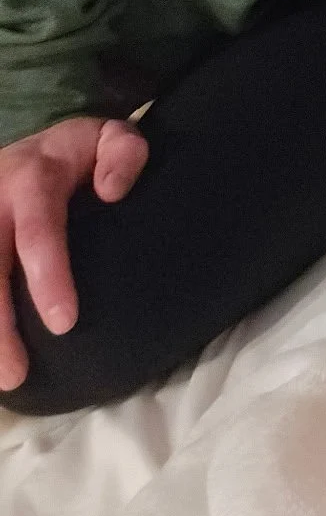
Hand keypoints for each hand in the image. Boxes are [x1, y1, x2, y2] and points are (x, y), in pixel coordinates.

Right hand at [0, 114, 147, 389]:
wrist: (31, 149)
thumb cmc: (78, 155)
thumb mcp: (109, 137)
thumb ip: (123, 153)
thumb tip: (113, 191)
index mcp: (33, 178)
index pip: (38, 231)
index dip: (48, 277)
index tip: (64, 323)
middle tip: (15, 374)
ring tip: (3, 379)